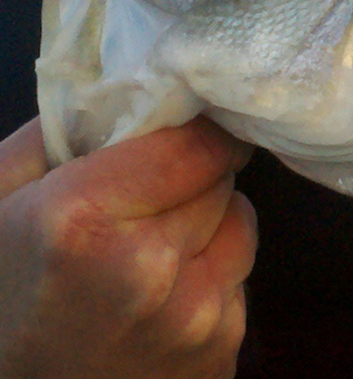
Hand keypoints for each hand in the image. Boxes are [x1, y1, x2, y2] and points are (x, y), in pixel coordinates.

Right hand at [0, 117, 256, 378]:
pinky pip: (242, 279)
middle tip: (154, 197)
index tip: (186, 130)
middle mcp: (150, 268)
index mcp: (83, 220)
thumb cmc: (2, 298)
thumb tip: (126, 87)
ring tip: (160, 247)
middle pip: (221, 180)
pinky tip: (169, 295)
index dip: (193, 131)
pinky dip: (215, 274)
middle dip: (195, 177)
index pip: (195, 143)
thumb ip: (56, 132)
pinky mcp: (223, 351)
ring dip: (213, 222)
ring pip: (241, 224)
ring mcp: (195, 318)